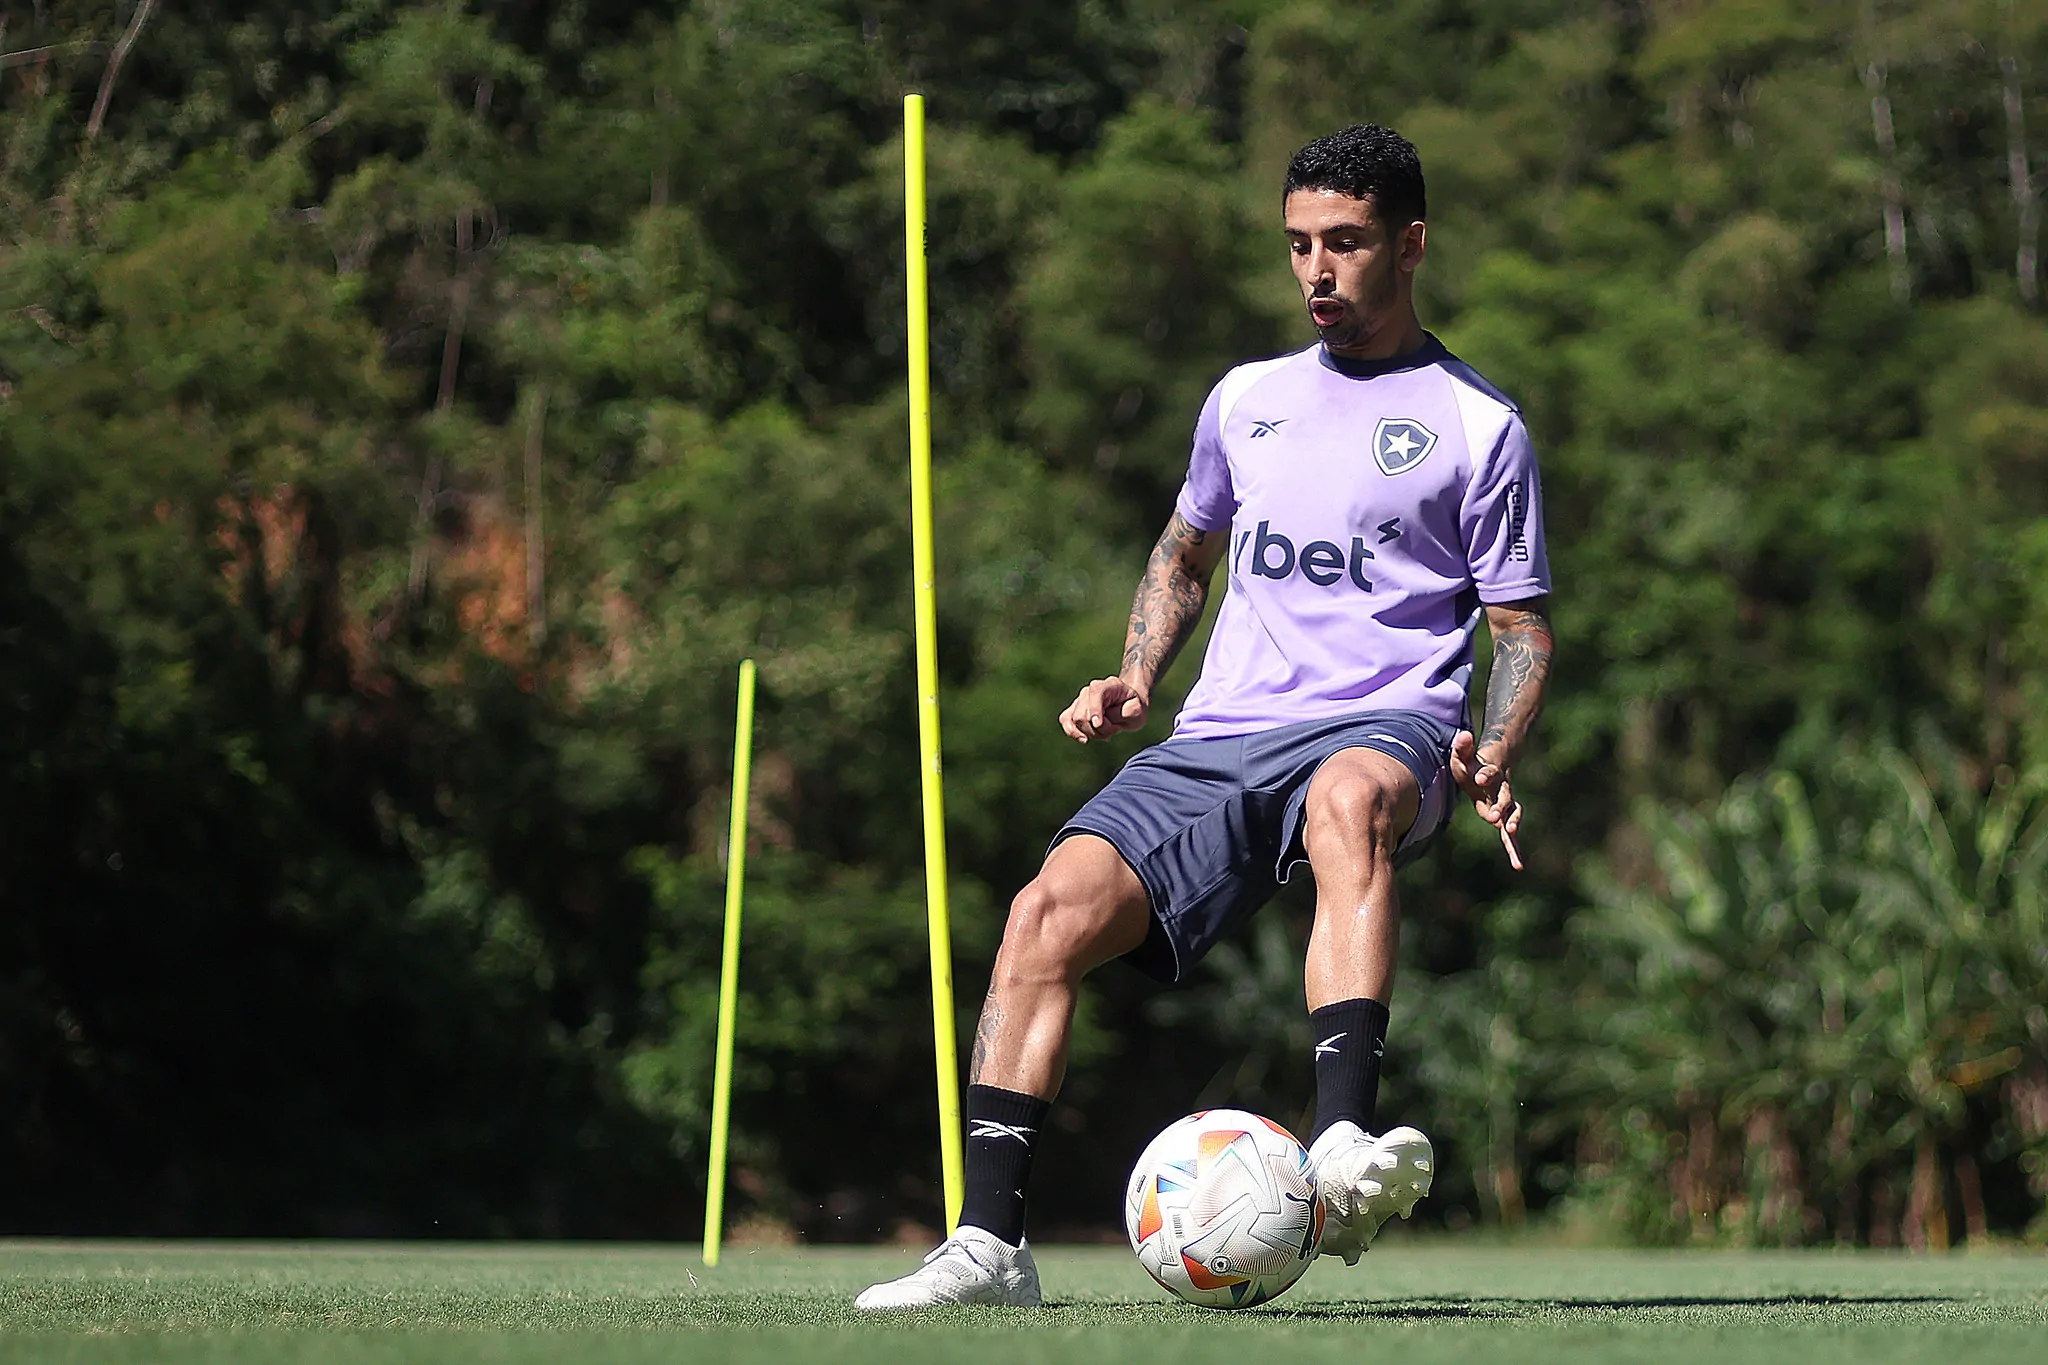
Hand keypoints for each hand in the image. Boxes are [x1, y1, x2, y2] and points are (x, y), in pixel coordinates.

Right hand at [1059, 676, 1149, 743]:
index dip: (1095, 710)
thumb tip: (1097, 722)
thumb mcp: (1137, 711)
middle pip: (1083, 714)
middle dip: (1099, 729)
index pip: (1096, 692)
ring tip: (1106, 731)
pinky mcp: (1074, 709)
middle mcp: (1090, 690)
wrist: (1129, 703)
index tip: (1099, 724)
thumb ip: (1122, 714)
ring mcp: (1080, 699)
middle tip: (1115, 728)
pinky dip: (1073, 732)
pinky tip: (1084, 739)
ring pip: (1076, 720)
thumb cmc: (1133, 706)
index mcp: (1109, 685)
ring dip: (1092, 732)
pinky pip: (1065, 720)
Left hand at [1450, 729, 1523, 870]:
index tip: (1480, 778)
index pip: (1489, 773)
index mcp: (1491, 774)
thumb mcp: (1464, 756)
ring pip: (1513, 815)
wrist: (1493, 771)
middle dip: (1500, 807)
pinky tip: (1518, 866)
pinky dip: (1514, 850)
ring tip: (1510, 834)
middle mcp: (1502, 791)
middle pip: (1505, 798)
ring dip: (1512, 824)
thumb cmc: (1473, 765)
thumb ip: (1462, 747)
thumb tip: (1463, 736)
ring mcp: (1505, 805)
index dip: (1485, 775)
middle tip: (1494, 817)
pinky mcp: (1504, 819)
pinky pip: (1510, 836)